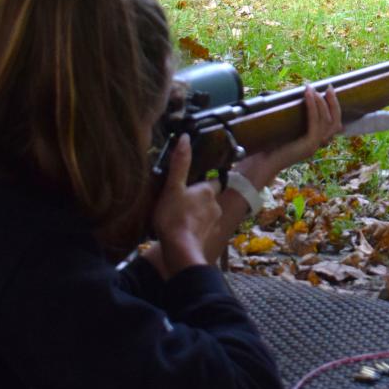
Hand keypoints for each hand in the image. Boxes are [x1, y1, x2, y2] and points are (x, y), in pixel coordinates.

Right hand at [151, 134, 220, 277]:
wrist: (180, 250)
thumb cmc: (174, 216)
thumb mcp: (173, 187)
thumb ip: (180, 163)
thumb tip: (185, 138)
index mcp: (208, 191)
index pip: (212, 181)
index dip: (203, 181)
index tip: (193, 182)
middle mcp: (215, 206)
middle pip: (209, 198)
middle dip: (198, 199)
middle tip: (180, 200)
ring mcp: (213, 224)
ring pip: (206, 214)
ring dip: (195, 214)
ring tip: (178, 216)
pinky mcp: (207, 238)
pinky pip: (201, 229)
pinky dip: (194, 229)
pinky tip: (181, 231)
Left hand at [235, 85, 342, 186]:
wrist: (262, 164)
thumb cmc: (269, 147)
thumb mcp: (284, 129)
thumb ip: (290, 117)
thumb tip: (283, 96)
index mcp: (315, 141)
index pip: (333, 124)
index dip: (333, 107)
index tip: (327, 92)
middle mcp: (318, 144)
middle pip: (335, 122)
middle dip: (333, 103)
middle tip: (329, 88)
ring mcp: (315, 145)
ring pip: (327, 121)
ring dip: (321, 102)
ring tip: (312, 89)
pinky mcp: (309, 145)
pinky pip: (315, 123)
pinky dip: (313, 107)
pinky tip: (308, 96)